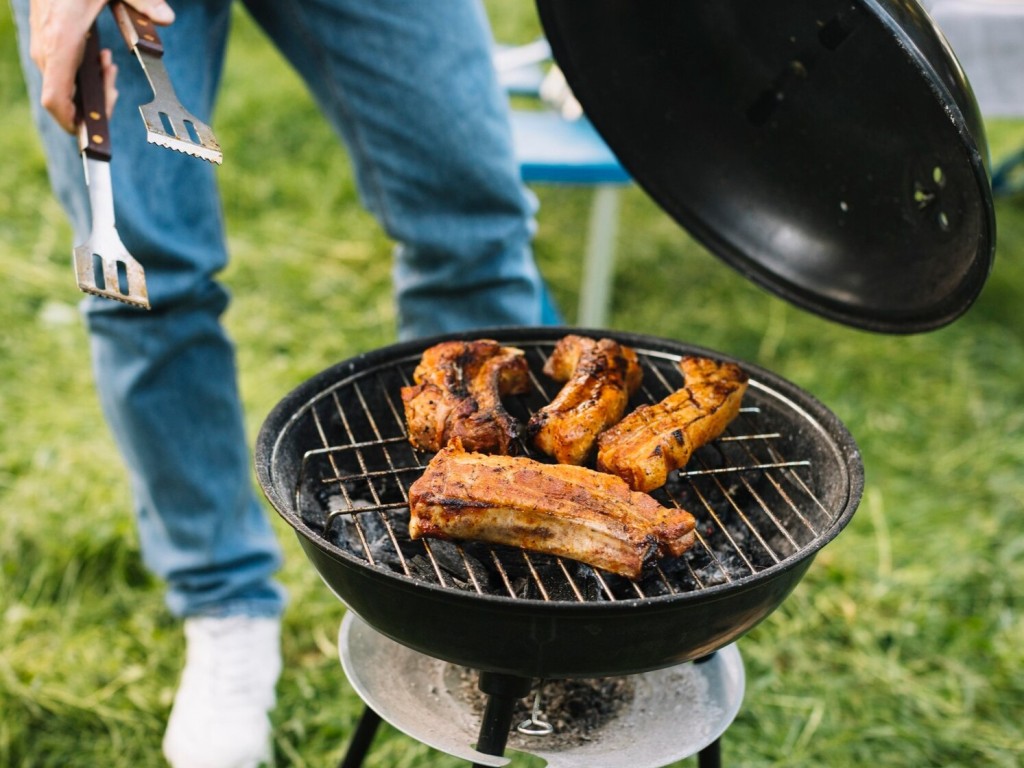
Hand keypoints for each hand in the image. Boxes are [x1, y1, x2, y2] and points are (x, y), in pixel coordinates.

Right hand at [29, 0, 174, 132]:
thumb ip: (142, 2)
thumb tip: (167, 18)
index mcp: (62, 42)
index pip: (56, 100)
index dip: (73, 124)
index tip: (95, 133)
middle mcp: (48, 49)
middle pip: (65, 100)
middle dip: (96, 101)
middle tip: (116, 86)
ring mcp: (43, 46)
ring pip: (63, 86)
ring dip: (92, 86)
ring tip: (111, 67)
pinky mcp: (46, 42)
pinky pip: (61, 72)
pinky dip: (83, 74)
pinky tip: (103, 59)